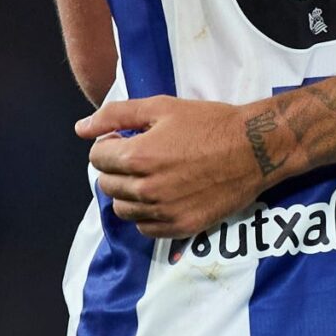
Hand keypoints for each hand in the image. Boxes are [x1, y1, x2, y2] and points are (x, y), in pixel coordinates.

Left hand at [76, 96, 292, 239]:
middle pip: (107, 184)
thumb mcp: (162, 107)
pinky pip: (145, 228)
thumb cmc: (209, 123)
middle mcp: (146, 189)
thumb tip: (80, 128)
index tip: (127, 139)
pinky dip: (147, 214)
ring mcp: (163, 212)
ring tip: (151, 177)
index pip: (97, 158)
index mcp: (138, 156)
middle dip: (117, 168)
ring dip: (129, 193)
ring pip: (123, 209)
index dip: (110, 145)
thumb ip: (116, 115)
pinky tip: (164, 196)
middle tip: (141, 157)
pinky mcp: (181, 227)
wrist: (254, 149)